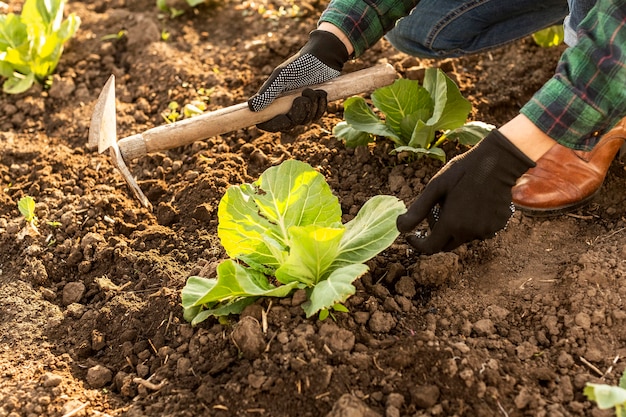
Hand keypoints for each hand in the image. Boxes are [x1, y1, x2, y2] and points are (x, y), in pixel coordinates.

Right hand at [248, 30, 348, 129]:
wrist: (322, 57)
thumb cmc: (299, 65)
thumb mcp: (282, 76)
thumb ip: (268, 92)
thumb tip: (251, 106)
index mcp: (275, 102)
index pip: (269, 122)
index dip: (270, 125)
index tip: (274, 120)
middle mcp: (288, 108)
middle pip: (290, 125)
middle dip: (297, 113)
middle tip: (302, 98)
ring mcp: (302, 109)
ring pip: (305, 120)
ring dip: (310, 105)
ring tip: (311, 90)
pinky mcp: (316, 108)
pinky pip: (317, 116)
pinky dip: (320, 105)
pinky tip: (320, 92)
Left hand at [396, 130, 535, 253]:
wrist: (498, 161)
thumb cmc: (463, 170)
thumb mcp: (435, 186)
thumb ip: (417, 210)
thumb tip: (400, 228)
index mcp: (452, 224)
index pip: (430, 248)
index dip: (418, 244)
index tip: (412, 235)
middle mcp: (470, 232)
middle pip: (447, 245)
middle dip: (437, 235)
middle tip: (436, 212)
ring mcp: (487, 230)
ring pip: (464, 237)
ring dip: (456, 228)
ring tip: (457, 203)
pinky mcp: (498, 225)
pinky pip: (480, 230)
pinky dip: (472, 223)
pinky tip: (474, 204)